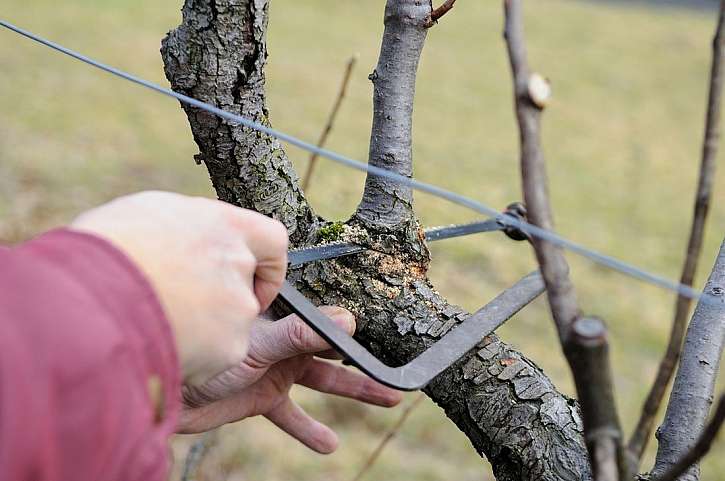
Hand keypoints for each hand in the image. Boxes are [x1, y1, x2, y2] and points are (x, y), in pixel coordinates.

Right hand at [71, 191, 287, 386]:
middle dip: (219, 304)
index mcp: (224, 224)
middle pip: (246, 289)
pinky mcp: (230, 348)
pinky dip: (192, 359)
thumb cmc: (105, 253)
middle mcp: (239, 263)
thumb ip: (184, 229)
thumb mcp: (145, 216)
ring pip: (229, 325)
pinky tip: (157, 347)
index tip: (252, 275)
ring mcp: (238, 308)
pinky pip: (215, 358)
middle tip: (180, 309)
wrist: (89, 303)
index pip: (273, 240)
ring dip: (201, 332)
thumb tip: (187, 236)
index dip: (267, 263)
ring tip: (153, 326)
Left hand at [177, 306, 403, 453]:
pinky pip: (292, 415)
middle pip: (334, 350)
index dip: (358, 327)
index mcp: (285, 317)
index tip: (389, 335)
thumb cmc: (204, 350)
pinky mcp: (263, 397)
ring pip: (323, 380)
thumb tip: (348, 321)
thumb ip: (300, 335)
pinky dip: (309, 430)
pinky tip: (330, 445)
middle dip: (364, 361)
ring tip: (388, 400)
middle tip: (397, 370)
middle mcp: (285, 340)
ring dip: (353, 390)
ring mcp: (276, 369)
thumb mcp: (259, 344)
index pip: (328, 319)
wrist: (164, 385)